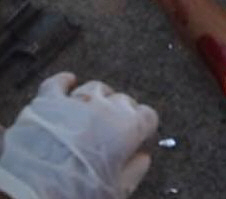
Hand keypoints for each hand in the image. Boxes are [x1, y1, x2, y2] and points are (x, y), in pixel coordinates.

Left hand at [0, 72, 158, 198]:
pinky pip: (57, 84)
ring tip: (95, 111)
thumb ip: (136, 170)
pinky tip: (69, 81)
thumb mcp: (118, 190)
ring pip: (96, 88)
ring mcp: (77, 102)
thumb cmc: (79, 192)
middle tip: (113, 133)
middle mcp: (106, 108)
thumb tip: (143, 157)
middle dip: (123, 114)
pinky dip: (64, 82)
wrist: (33, 192)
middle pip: (124, 100)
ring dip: (99, 98)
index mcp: (128, 128)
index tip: (140, 138)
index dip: (145, 128)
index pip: (148, 116)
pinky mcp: (48, 102)